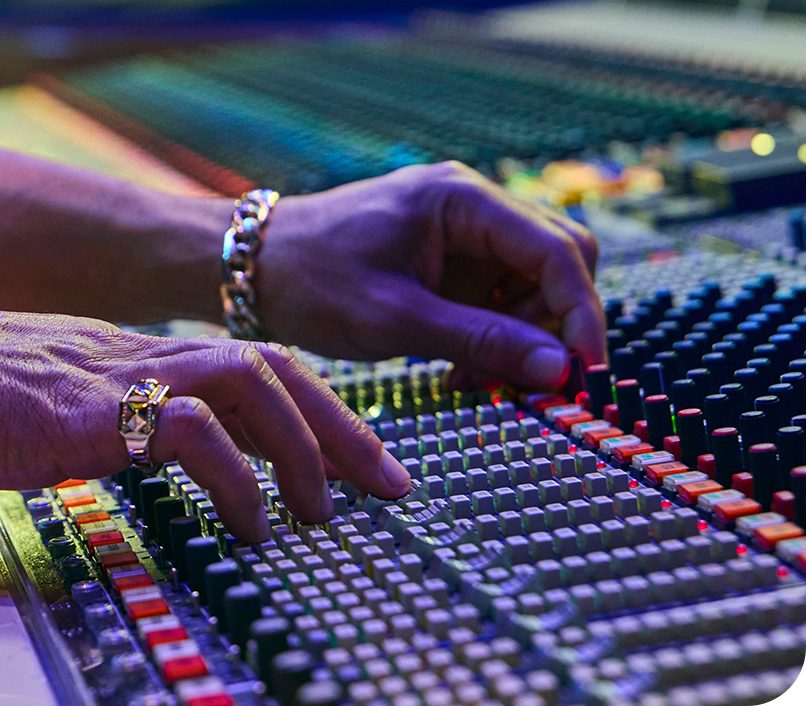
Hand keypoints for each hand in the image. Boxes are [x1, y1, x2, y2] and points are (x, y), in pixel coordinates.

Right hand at [0, 296, 409, 541]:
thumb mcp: (42, 408)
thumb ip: (100, 424)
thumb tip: (140, 454)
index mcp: (131, 357)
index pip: (247, 365)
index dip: (311, 409)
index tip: (349, 457)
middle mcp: (138, 356)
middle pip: (274, 367)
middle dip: (344, 427)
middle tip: (390, 483)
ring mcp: (118, 376)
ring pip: (252, 383)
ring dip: (305, 448)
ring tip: (328, 509)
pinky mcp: (91, 409)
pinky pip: (193, 431)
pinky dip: (238, 476)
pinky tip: (250, 521)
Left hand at [256, 161, 605, 387]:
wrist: (252, 269)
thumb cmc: (311, 281)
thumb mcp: (395, 318)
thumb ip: (479, 340)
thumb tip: (558, 370)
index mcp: (461, 199)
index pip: (557, 250)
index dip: (580, 316)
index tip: (580, 375)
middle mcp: (470, 206)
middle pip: (557, 262)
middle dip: (552, 326)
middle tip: (530, 381)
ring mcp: (460, 232)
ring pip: (531, 284)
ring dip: (520, 337)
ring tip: (479, 379)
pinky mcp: (446, 260)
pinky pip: (495, 297)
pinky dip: (492, 336)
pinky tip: (463, 369)